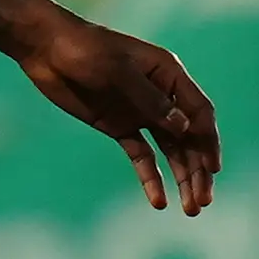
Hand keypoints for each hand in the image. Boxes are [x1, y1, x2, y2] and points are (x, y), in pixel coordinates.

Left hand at [17, 13, 219, 212]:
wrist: (46, 49)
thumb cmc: (84, 50)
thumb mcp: (118, 72)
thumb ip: (150, 100)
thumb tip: (185, 128)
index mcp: (168, 74)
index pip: (198, 112)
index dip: (209, 141)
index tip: (213, 169)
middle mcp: (160, 95)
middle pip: (189, 137)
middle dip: (198, 169)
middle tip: (202, 201)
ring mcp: (140, 112)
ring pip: (170, 151)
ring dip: (182, 178)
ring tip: (190, 209)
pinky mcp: (119, 126)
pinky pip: (142, 155)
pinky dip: (151, 177)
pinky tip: (158, 201)